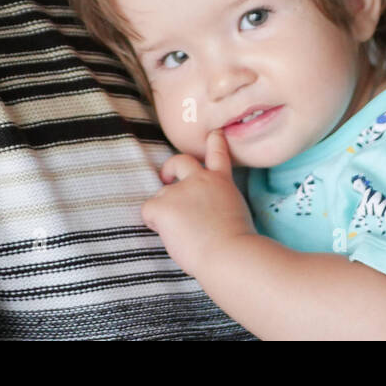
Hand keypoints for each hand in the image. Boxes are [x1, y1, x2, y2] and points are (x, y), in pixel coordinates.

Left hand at [142, 129, 256, 277]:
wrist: (228, 253)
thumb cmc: (236, 244)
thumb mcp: (237, 213)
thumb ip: (218, 204)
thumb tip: (204, 214)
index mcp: (221, 182)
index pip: (217, 154)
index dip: (215, 141)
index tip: (214, 133)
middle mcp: (200, 180)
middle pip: (180, 161)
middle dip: (170, 167)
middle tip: (166, 177)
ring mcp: (180, 191)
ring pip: (162, 196)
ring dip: (166, 210)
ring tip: (181, 233)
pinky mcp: (163, 205)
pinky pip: (148, 212)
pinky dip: (153, 223)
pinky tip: (168, 234)